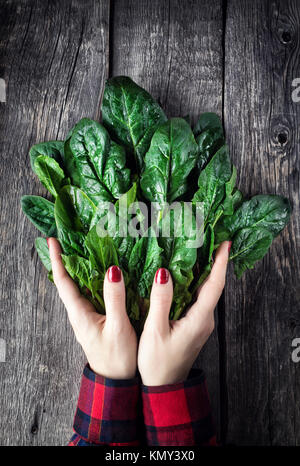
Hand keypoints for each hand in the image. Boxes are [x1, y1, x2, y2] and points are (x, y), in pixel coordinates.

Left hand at [48, 238, 136, 378]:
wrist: (117, 380)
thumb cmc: (117, 357)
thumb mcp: (118, 326)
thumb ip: (114, 298)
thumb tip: (112, 270)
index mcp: (80, 313)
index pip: (64, 281)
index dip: (57, 260)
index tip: (53, 241)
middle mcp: (79, 313)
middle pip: (68, 281)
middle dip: (65, 259)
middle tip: (68, 238)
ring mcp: (86, 316)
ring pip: (78, 287)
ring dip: (77, 267)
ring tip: (82, 249)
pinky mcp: (95, 319)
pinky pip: (90, 294)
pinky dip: (90, 279)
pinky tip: (101, 273)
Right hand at [138, 241, 229, 385]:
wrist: (164, 386)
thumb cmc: (158, 362)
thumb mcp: (155, 331)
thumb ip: (160, 301)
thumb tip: (164, 272)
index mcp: (198, 319)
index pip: (214, 286)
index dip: (220, 264)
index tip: (224, 244)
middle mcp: (204, 319)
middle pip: (213, 285)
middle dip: (213, 261)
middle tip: (209, 238)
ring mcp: (200, 322)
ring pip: (206, 291)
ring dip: (204, 270)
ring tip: (198, 249)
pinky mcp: (194, 324)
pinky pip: (198, 297)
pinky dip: (195, 282)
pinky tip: (185, 273)